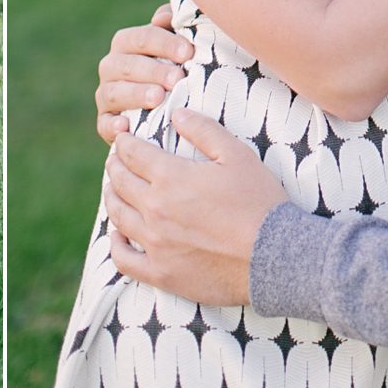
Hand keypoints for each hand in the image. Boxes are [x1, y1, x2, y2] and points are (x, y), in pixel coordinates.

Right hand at [94, 3, 190, 143]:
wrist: (169, 111)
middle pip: (127, 65)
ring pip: (114, 93)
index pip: (142, 38)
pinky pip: (103, 125)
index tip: (188, 52)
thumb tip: (162, 18)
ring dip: (135, 94)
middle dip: (153, 71)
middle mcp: (111, 67)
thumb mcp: (178, 45)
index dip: (165, 43)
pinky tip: (125, 126)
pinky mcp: (105, 125)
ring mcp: (106, 96)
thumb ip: (173, 24)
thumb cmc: (176, 69)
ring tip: (158, 98)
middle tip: (178, 78)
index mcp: (126, 44)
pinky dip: (112, 126)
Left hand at [103, 109, 286, 305]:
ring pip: (118, 215)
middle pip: (120, 182)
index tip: (124, 139)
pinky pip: (124, 259)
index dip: (124, 142)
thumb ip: (203, 130)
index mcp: (170, 177)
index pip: (132, 153)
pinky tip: (118, 234)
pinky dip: (115, 244)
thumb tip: (176, 114)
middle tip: (115, 160)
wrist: (275, 258)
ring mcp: (155, 244)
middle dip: (115, 165)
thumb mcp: (237, 155)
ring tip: (113, 189)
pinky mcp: (161, 273)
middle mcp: (155, 209)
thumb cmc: (259, 202)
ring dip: (111, 197)